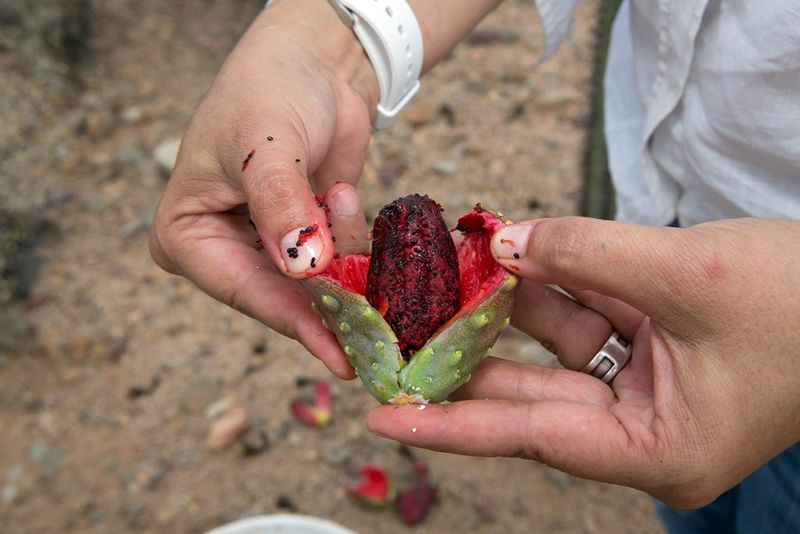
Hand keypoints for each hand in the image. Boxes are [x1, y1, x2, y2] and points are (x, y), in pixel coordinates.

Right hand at [149, 0, 377, 376]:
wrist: (315, 63)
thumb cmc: (271, 91)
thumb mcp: (267, 144)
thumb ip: (282, 205)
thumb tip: (303, 266)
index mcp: (187, 236)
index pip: (245, 291)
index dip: (296, 321)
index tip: (343, 354)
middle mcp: (224, 251)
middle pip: (283, 301)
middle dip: (331, 304)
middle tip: (381, 332)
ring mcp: (268, 250)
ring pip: (318, 288)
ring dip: (344, 253)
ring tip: (341, 192)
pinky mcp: (309, 242)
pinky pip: (341, 266)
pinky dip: (354, 241)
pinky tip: (346, 194)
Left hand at [367, 217, 799, 507]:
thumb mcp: (691, 275)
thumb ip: (588, 254)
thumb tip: (506, 240)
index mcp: (657, 450)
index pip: (529, 435)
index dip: (451, 424)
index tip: (384, 418)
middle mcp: (644, 429)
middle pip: (531, 395)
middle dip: (463, 361)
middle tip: (393, 344)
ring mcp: (649, 386)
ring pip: (556, 349)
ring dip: (506, 309)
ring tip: (439, 280)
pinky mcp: (655, 346)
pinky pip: (587, 315)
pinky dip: (553, 286)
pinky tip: (508, 255)